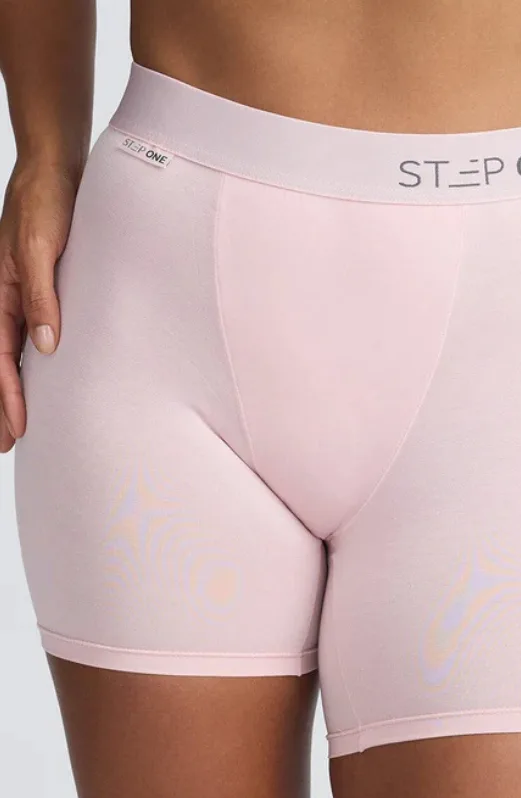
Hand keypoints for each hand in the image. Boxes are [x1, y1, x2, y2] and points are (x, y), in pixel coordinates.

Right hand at [0, 160, 77, 452]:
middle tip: (7, 444)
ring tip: (16, 421)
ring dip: (10, 388)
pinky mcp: (37, 288)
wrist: (54, 170)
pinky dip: (23, 361)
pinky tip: (36, 376)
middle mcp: (5, 298)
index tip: (15, 429)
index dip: (5, 396)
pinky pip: (25, 333)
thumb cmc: (45, 203)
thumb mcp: (40, 248)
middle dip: (0, 404)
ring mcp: (18, 294)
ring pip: (9, 352)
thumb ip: (41, 296)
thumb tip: (46, 346)